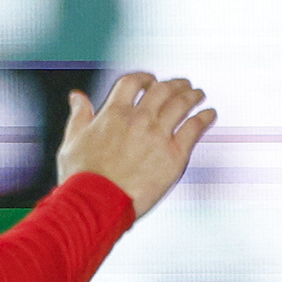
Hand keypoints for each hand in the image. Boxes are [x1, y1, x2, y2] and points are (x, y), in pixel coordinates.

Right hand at [55, 71, 218, 218]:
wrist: (96, 203)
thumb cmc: (80, 178)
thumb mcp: (71, 142)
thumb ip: (79, 116)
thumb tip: (76, 96)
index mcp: (114, 114)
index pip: (133, 82)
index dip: (144, 77)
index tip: (150, 81)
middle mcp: (139, 120)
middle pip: (163, 89)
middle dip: (174, 84)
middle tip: (181, 85)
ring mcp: (159, 136)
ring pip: (182, 104)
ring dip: (192, 95)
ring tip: (198, 94)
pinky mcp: (174, 155)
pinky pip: (195, 128)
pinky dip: (204, 117)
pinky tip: (210, 114)